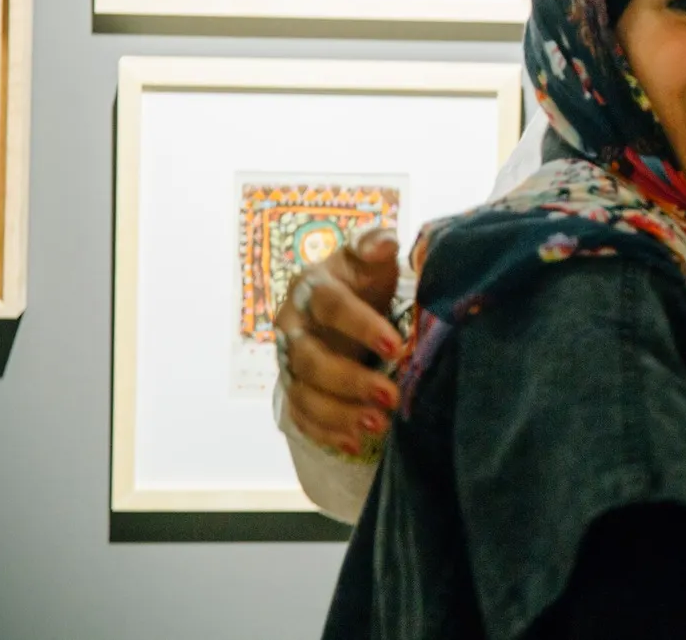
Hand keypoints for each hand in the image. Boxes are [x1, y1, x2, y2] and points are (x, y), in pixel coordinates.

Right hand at [275, 228, 402, 455]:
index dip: (361, 326)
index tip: (397, 346)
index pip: (331, 306)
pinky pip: (302, 417)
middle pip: (312, 358)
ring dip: (340, 413)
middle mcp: (292, 326)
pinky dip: (327, 432)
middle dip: (351, 380)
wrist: (348, 303)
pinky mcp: (294, 389)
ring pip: (304, 393)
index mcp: (311, 288)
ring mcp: (289, 362)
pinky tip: (357, 443)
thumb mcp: (373, 257)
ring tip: (379, 425)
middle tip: (391, 397)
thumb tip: (385, 243)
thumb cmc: (366, 279)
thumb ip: (375, 244)